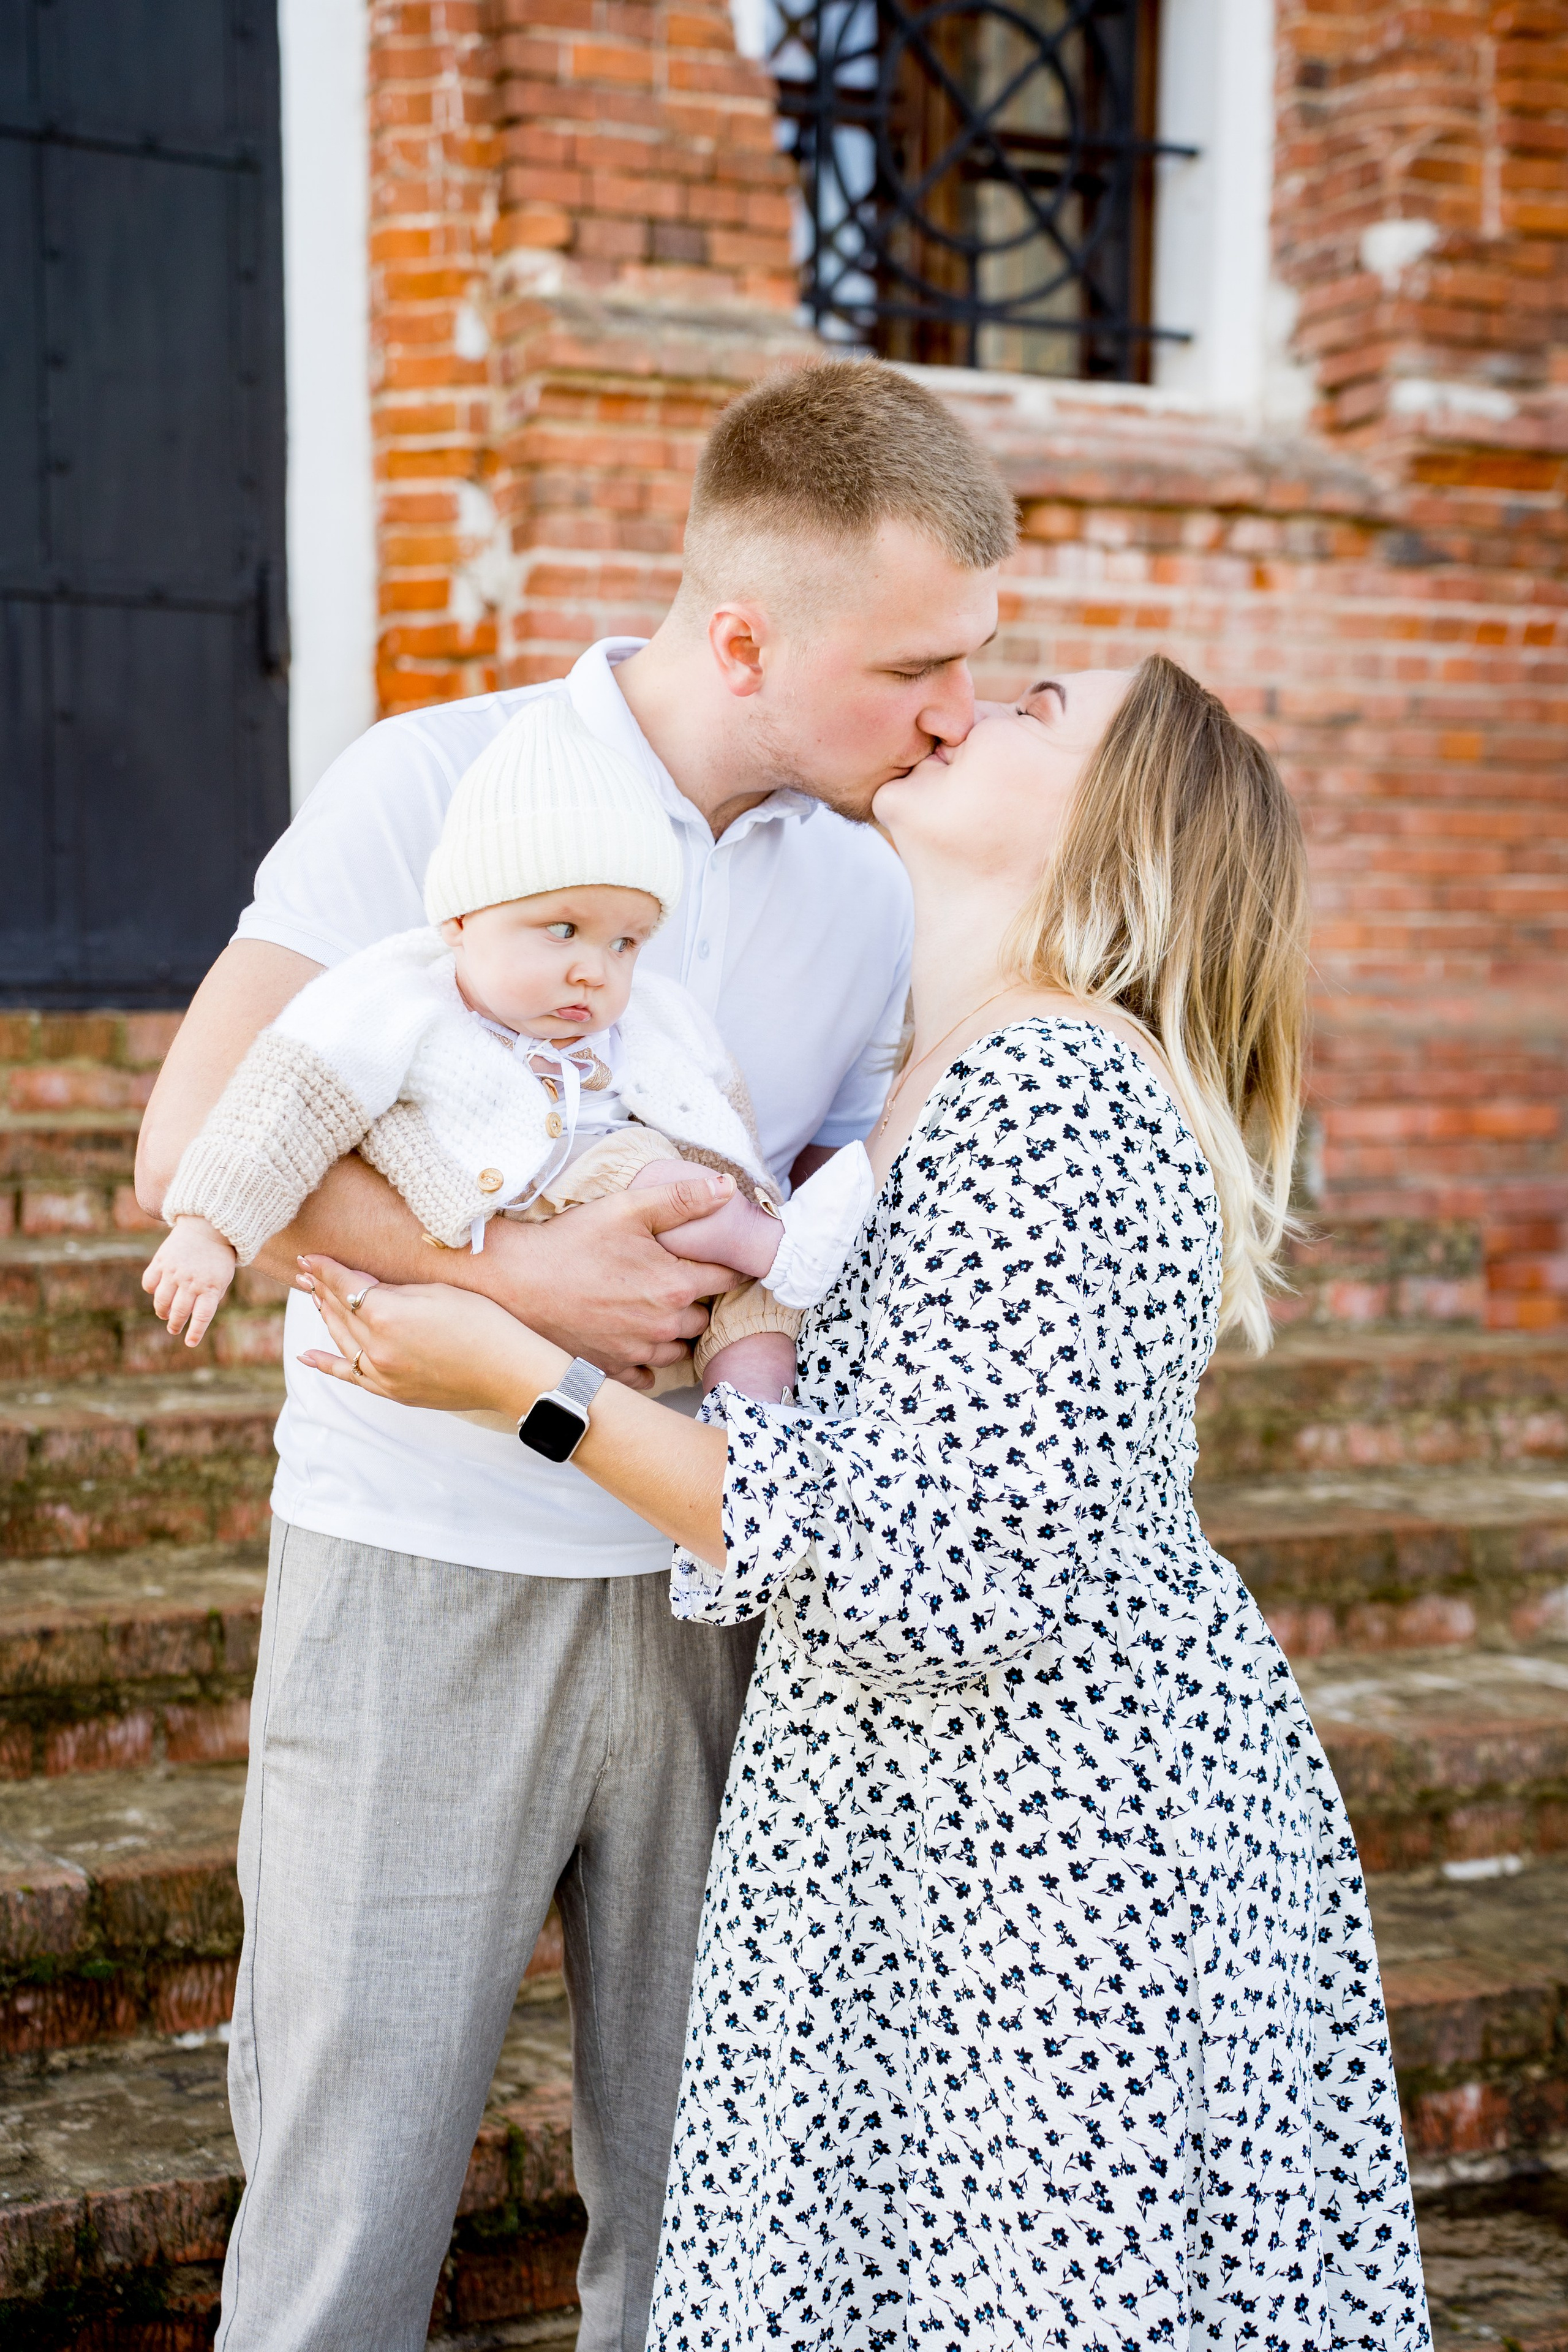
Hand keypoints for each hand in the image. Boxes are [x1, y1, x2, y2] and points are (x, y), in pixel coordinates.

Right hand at [142, 1216, 237, 1346]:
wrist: (208, 1227)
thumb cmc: (218, 1257)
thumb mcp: (223, 1278)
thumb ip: (212, 1297)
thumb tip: (196, 1316)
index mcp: (211, 1287)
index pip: (202, 1316)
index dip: (195, 1332)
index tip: (190, 1342)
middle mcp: (191, 1281)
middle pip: (179, 1312)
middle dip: (176, 1325)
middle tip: (174, 1329)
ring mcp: (174, 1271)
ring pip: (161, 1301)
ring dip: (163, 1312)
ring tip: (166, 1315)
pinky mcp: (161, 1261)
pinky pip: (149, 1283)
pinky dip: (151, 1290)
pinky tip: (157, 1292)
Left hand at [297, 1257, 565, 1416]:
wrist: (509, 1371)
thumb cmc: (483, 1323)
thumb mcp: (437, 1292)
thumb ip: (395, 1291)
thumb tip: (368, 1290)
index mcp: (386, 1314)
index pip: (346, 1284)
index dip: (327, 1268)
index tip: (310, 1255)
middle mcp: (376, 1346)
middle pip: (339, 1311)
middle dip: (321, 1288)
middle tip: (305, 1271)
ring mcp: (382, 1373)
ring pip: (341, 1340)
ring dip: (325, 1316)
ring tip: (313, 1297)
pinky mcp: (392, 1391)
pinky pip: (350, 1375)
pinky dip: (327, 1364)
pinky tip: (307, 1356)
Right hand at [466, 1173, 745, 1391]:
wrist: (516, 1281)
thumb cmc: (570, 1243)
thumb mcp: (627, 1208)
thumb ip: (682, 1199)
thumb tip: (726, 1188)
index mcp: (673, 1285)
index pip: (726, 1279)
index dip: (725, 1266)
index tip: (718, 1261)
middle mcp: (662, 1325)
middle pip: (703, 1317)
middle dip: (696, 1300)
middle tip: (675, 1281)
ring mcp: (637, 1352)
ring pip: (679, 1349)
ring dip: (674, 1332)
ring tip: (654, 1309)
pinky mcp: (612, 1370)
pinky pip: (647, 1376)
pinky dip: (646, 1361)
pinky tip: (633, 1338)